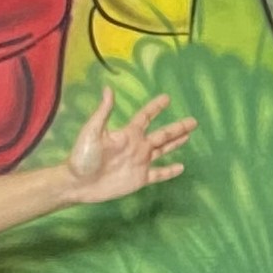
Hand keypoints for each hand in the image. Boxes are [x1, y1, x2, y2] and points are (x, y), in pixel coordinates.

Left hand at [53, 92, 195, 207]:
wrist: (79, 183)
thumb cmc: (83, 156)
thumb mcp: (92, 131)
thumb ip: (103, 112)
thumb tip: (108, 89)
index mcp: (127, 133)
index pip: (145, 117)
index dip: (156, 108)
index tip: (167, 98)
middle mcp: (137, 146)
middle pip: (162, 135)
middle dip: (177, 128)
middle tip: (193, 121)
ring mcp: (140, 162)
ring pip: (164, 151)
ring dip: (176, 143)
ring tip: (189, 136)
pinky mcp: (140, 178)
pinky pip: (159, 174)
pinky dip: (170, 171)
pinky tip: (181, 167)